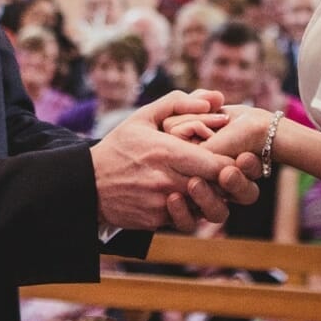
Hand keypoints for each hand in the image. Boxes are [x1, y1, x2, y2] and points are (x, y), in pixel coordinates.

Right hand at [90, 93, 258, 231]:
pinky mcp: (157, 221)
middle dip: (227, 180)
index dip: (231, 162)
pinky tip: (188, 195)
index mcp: (166, 151)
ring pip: (205, 206)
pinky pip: (187, 218)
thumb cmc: (119, 147)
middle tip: (228, 171)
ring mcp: (162, 204)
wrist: (88, 184)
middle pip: (216, 187)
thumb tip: (214, 99)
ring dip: (212, 196)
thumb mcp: (143, 116)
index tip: (233, 155)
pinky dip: (193, 208)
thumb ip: (179, 103)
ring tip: (208, 183)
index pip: (217, 163)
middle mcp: (166, 180)